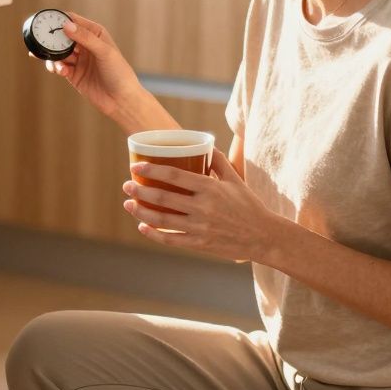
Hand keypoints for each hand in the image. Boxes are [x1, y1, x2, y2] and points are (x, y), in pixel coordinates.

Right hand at [40, 13, 141, 118]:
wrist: (121, 101)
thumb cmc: (119, 73)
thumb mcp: (104, 52)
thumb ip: (85, 38)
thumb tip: (67, 25)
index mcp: (95, 34)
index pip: (74, 21)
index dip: (61, 20)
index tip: (47, 21)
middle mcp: (86, 45)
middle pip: (63, 36)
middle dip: (52, 39)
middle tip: (42, 42)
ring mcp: (79, 60)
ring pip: (58, 52)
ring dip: (54, 56)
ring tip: (56, 63)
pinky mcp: (73, 74)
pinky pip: (59, 66)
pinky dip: (57, 67)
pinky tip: (62, 71)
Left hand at [121, 148, 284, 262]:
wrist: (263, 237)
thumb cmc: (249, 206)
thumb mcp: (235, 180)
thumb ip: (219, 161)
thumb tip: (204, 145)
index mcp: (211, 188)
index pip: (175, 176)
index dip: (152, 170)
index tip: (137, 167)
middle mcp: (203, 208)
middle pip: (163, 198)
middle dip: (140, 191)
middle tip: (127, 185)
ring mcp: (200, 228)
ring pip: (163, 220)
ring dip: (141, 212)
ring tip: (128, 204)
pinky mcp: (200, 245)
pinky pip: (171, 240)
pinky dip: (154, 234)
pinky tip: (143, 227)